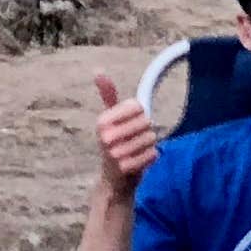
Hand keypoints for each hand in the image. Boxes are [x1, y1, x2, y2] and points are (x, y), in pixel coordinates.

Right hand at [92, 73, 156, 187]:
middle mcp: (105, 136)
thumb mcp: (109, 119)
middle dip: (146, 131)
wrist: (113, 179)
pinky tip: (140, 160)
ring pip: (151, 138)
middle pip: (146, 122)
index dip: (140, 115)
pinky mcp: (126, 167)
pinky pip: (153, 154)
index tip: (131, 124)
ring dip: (149, 145)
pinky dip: (151, 157)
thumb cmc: (115, 143)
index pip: (138, 106)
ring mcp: (114, 153)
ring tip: (136, 150)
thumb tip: (98, 71)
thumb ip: (108, 95)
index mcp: (102, 121)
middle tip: (134, 140)